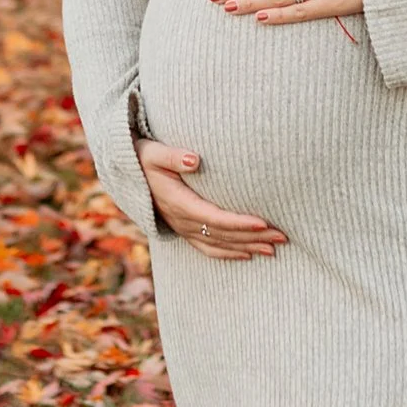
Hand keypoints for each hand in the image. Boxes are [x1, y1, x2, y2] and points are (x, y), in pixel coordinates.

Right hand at [140, 140, 285, 261]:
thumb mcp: (153, 152)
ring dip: (247, 247)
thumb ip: (173, 155)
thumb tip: (194, 158)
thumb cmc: (142, 156)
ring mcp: (181, 227)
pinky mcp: (183, 229)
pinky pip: (207, 247)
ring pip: (218, 244)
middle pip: (222, 234)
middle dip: (253, 237)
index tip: (263, 223)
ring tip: (273, 249)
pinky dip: (228, 253)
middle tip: (282, 237)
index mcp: (177, 202)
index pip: (213, 217)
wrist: (124, 171)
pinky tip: (248, 254)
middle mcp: (180, 220)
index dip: (238, 222)